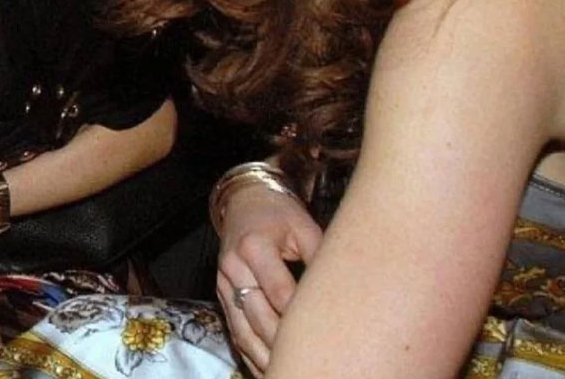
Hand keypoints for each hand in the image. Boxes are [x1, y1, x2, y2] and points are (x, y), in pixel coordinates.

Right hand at [216, 182, 322, 376]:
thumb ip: (319, 258)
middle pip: (258, 316)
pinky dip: (252, 353)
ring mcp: (224, 282)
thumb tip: (342, 291)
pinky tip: (270, 367)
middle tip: (311, 357)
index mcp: (254, 245)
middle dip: (282, 342)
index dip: (298, 315)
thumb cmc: (279, 213)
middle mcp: (233, 265)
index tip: (322, 333)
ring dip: (265, 356)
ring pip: (243, 330)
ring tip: (291, 370)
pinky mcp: (222, 294)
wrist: (246, 202)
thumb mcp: (303, 226)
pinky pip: (235, 331)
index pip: (278, 291)